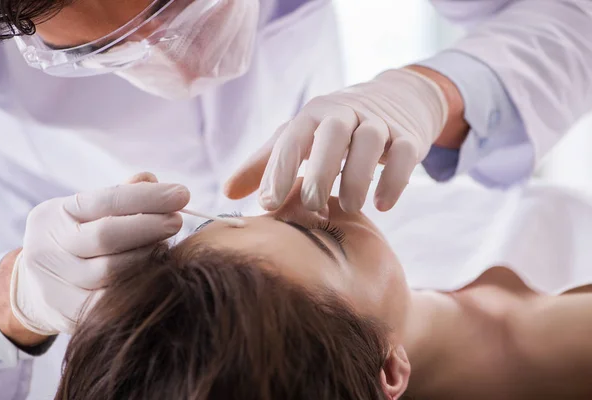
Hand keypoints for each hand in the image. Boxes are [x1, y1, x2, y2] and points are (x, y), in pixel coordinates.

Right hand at [9, 172, 189, 335]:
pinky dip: (139, 288)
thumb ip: (123, 196)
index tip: (182, 194)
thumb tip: (151, 179)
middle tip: (178, 221)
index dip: (147, 197)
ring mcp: (52, 284)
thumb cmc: (80, 241)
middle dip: (149, 226)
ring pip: (111, 271)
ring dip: (148, 258)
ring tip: (167, 249)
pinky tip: (158, 277)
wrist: (40, 289)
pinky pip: (110, 301)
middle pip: (106, 235)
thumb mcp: (91, 215)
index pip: (106, 200)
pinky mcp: (64, 314)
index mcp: (55, 215)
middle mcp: (47, 248)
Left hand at [225, 67, 451, 211]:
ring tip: (349, 207)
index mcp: (313, 115)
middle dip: (320, 170)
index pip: (292, 138)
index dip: (278, 171)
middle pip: (333, 133)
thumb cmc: (334, 129)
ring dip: (357, 176)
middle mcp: (345, 113)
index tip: (268, 205)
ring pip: (370, 141)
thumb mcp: (301, 139)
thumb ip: (266, 165)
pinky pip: (404, 153)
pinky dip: (394, 179)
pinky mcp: (408, 136)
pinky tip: (383, 206)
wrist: (394, 100)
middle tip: (312, 206)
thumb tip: (228, 193)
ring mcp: (379, 122)